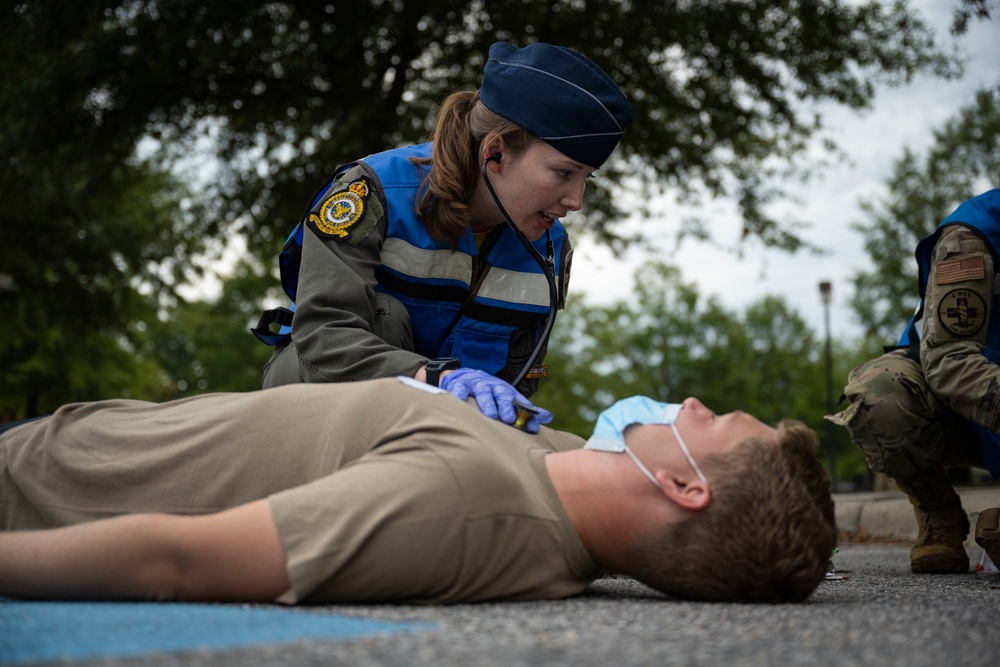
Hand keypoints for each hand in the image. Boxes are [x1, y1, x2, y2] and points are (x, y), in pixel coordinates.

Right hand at [439, 368, 553, 432]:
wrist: (467, 376)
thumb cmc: (491, 394)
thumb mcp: (508, 399)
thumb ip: (525, 410)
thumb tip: (548, 416)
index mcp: (507, 391)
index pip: (520, 402)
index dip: (527, 414)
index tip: (532, 427)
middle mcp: (494, 387)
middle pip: (502, 394)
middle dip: (507, 406)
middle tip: (509, 419)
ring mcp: (477, 385)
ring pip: (483, 393)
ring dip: (488, 403)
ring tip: (491, 415)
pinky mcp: (460, 385)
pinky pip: (460, 390)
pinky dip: (459, 396)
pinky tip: (460, 404)